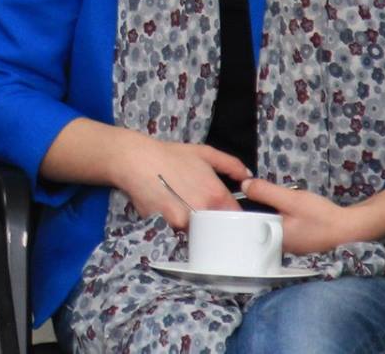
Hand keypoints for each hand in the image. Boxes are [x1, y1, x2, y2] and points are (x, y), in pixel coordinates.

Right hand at [109, 135, 247, 229]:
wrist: (135, 160)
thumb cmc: (169, 155)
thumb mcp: (203, 153)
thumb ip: (231, 164)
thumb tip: (248, 177)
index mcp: (216, 195)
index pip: (236, 217)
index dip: (234, 217)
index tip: (229, 216)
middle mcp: (203, 212)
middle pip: (218, 229)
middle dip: (214, 224)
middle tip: (202, 210)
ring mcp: (185, 222)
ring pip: (197, 233)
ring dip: (194, 226)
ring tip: (182, 208)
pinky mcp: (167, 227)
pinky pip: (177, 232)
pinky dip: (176, 225)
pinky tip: (168, 210)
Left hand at [242, 178, 364, 253]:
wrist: (352, 228)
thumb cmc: (321, 217)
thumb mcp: (291, 200)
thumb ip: (266, 192)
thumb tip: (244, 185)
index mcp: (273, 239)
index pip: (248, 224)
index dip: (244, 207)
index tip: (243, 194)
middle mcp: (278, 246)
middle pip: (259, 223)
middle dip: (261, 207)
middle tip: (267, 195)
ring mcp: (290, 246)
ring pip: (272, 223)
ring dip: (273, 211)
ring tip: (278, 199)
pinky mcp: (299, 241)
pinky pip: (283, 226)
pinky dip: (283, 216)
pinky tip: (290, 208)